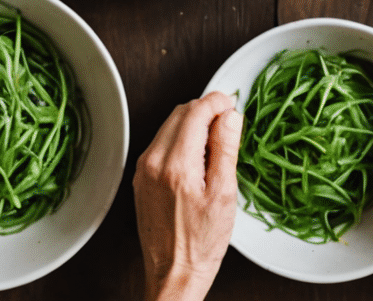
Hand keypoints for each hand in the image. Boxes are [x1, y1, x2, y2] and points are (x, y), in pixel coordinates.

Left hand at [133, 90, 240, 300]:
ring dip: (192, 124)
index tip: (232, 104)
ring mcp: (143, 169)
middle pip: (180, 113)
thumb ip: (225, 149)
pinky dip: (180, 140)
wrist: (174, 272)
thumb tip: (230, 116)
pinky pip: (160, 144)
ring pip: (169, 126)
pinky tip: (197, 158)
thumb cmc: (202, 242)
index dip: (217, 101)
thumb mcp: (224, 194)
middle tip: (228, 123)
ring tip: (215, 144)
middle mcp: (153, 161)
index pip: (195, 111)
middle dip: (205, 110)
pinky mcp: (140, 178)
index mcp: (176, 164)